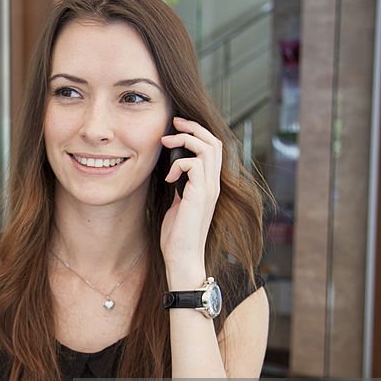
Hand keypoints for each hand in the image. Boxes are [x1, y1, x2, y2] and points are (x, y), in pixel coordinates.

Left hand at [159, 117, 222, 286]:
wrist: (182, 257)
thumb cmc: (177, 235)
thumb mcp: (178, 203)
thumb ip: (180, 186)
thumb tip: (171, 170)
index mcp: (209, 185)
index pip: (213, 148)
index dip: (197, 133)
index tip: (177, 127)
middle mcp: (213, 184)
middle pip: (214, 141)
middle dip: (193, 127)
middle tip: (173, 124)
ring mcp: (209, 189)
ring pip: (207, 148)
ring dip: (185, 140)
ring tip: (166, 144)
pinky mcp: (200, 195)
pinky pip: (195, 164)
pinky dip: (179, 164)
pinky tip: (168, 178)